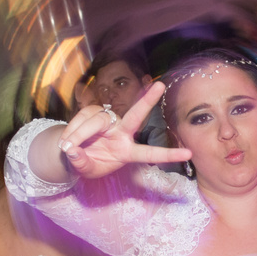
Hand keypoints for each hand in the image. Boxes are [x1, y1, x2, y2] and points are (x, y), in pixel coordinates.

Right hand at [58, 83, 190, 177]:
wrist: (72, 153)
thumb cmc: (87, 164)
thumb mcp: (85, 170)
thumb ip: (81, 163)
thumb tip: (71, 151)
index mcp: (126, 152)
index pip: (149, 153)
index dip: (168, 154)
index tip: (189, 153)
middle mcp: (122, 132)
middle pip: (136, 115)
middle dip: (147, 101)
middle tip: (160, 85)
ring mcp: (109, 121)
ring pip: (97, 121)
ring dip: (80, 134)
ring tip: (67, 146)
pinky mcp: (95, 112)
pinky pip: (83, 117)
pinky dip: (73, 129)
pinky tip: (67, 139)